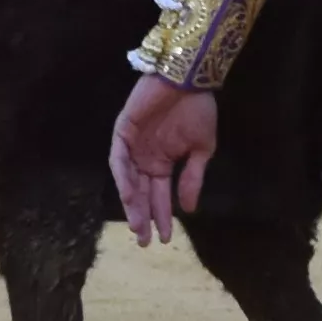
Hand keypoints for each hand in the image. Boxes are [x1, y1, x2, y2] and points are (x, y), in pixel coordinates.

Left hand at [109, 75, 216, 244]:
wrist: (190, 78)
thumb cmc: (198, 109)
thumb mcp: (203, 149)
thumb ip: (192, 178)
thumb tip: (188, 208)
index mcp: (163, 161)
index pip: (160, 195)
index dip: (162, 216)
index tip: (166, 239)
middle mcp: (145, 157)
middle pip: (141, 193)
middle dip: (143, 217)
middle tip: (145, 241)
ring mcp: (133, 145)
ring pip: (128, 181)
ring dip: (132, 203)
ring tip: (137, 225)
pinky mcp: (123, 131)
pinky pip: (119, 158)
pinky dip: (123, 176)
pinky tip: (129, 194)